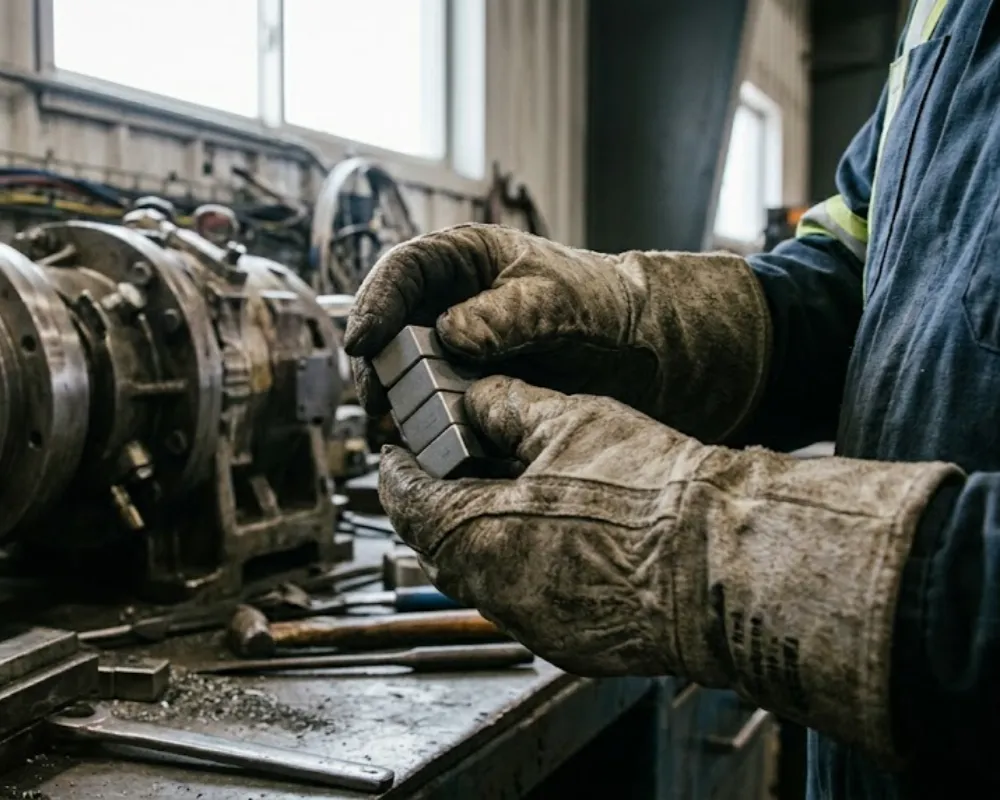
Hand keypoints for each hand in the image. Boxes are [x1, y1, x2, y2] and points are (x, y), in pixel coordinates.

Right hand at [345, 223, 770, 441]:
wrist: (630, 351)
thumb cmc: (597, 305)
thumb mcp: (560, 299)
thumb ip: (509, 314)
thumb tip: (451, 335)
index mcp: (460, 260)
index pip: (402, 271)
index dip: (375, 304)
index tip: (364, 341)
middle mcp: (443, 305)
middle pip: (389, 334)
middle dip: (380, 371)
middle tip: (380, 406)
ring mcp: (447, 352)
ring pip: (403, 379)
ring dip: (398, 408)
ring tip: (402, 438)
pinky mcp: (458, 392)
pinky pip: (430, 412)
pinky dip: (427, 432)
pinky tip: (432, 453)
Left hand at [378, 376, 958, 759]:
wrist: (723, 564)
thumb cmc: (649, 489)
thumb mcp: (568, 421)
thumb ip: (506, 405)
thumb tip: (475, 397)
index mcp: (475, 533)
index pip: (406, 500)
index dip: (397, 467)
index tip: (397, 450)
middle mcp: (492, 591)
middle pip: (441, 542)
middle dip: (441, 502)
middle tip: (455, 466)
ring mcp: (533, 626)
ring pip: (484, 575)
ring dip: (484, 537)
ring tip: (511, 497)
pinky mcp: (573, 646)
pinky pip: (529, 602)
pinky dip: (527, 569)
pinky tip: (558, 539)